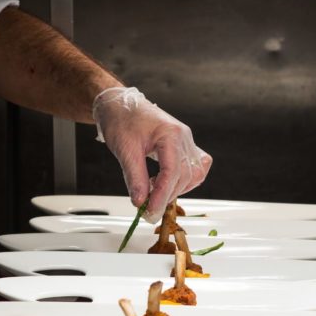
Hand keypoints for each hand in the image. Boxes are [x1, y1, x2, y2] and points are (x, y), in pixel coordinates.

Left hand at [92, 87, 211, 222]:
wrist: (119, 104)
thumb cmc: (121, 119)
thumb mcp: (125, 150)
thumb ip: (135, 178)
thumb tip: (141, 201)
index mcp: (171, 134)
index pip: (172, 172)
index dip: (162, 195)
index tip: (150, 211)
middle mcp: (184, 136)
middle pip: (185, 175)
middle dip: (167, 196)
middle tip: (147, 210)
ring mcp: (186, 140)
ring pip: (194, 173)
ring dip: (176, 189)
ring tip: (154, 194)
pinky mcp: (183, 145)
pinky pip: (195, 167)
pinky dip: (184, 180)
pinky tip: (166, 184)